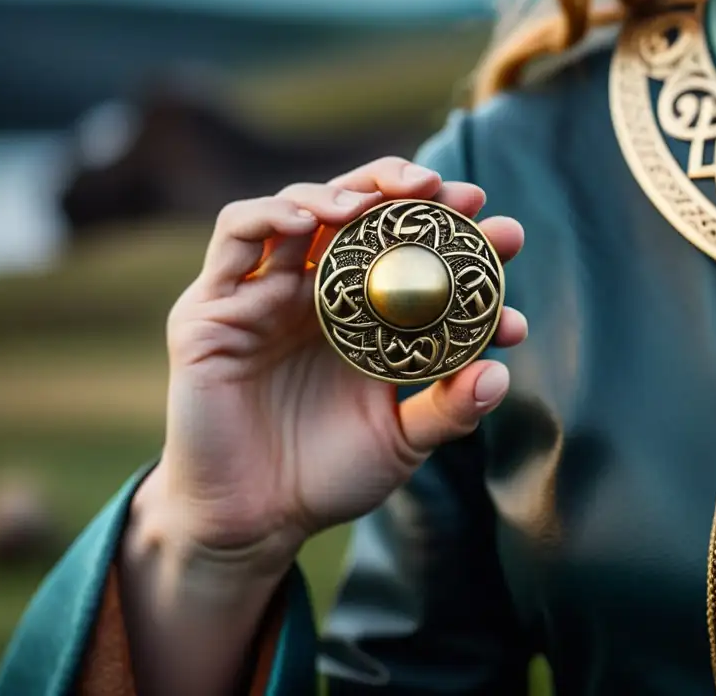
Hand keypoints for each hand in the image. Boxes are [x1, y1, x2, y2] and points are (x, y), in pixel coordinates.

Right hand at [147, 157, 526, 572]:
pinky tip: (313, 220)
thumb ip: (449, 409)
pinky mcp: (211, 308)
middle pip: (357, 213)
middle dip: (405, 192)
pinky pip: (234, 238)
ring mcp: (262, 295)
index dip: (455, 233)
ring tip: (384, 200)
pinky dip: (270, 215)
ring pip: (298, 209)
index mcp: (362, 315)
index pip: (408, 251)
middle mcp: (314, 293)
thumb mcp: (402, 442)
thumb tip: (500, 373)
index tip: (504, 233)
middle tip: (451, 193)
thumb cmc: (328, 477)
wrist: (256, 523)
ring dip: (342, 192)